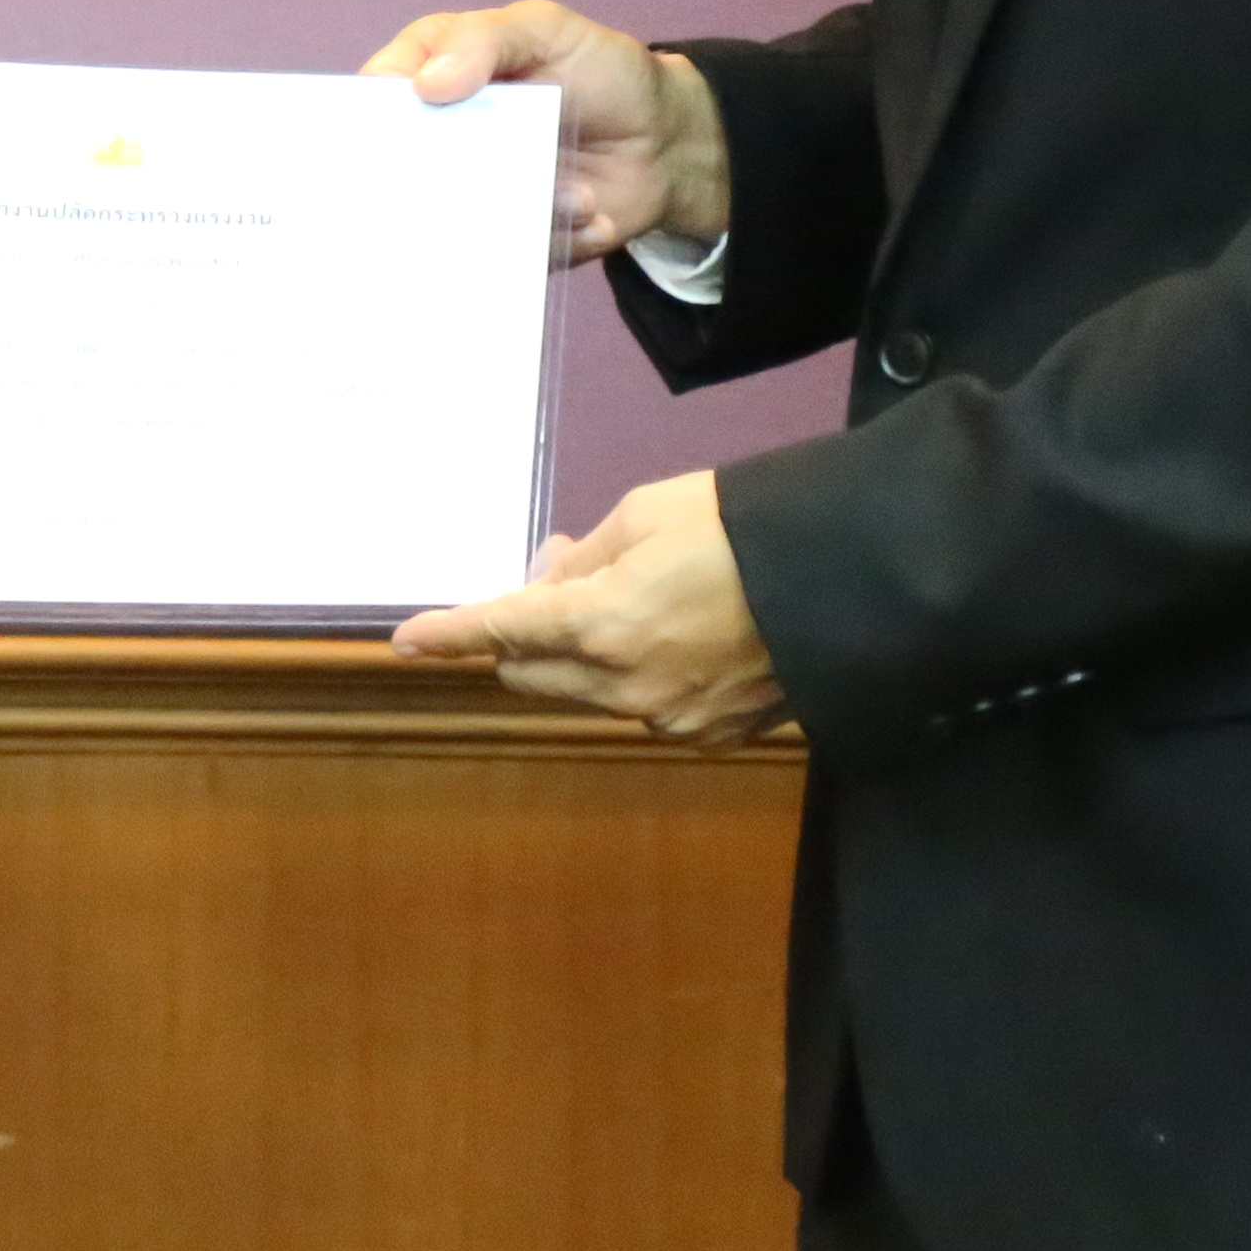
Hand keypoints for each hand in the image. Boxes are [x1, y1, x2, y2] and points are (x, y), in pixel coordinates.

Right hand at [359, 0, 727, 263]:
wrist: (669, 140)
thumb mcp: (545, 29)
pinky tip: (591, 212)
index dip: (370, 120)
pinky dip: (554, 237)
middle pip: (400, 176)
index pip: (376, 101)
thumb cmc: (600, 70)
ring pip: (452, 226)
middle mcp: (442, 147)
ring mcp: (474, 199)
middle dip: (432, 185)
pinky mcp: (509, 244)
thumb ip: (484, 41)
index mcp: (432, 82)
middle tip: (479, 180)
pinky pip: (506, 258)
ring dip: (516, 211)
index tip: (397, 134)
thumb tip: (424, 85)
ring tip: (574, 193)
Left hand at [391, 473, 785, 745]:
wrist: (847, 581)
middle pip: (532, 673)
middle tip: (567, 571)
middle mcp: (624, 687)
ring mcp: (668, 720)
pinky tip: (681, 634)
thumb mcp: (647, 513)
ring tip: (636, 594)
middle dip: (525, 633)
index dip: (448, 633)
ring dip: (582, 653)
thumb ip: (584, 556)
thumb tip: (550, 577)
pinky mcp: (707, 736)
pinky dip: (636, 674)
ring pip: (586, 691)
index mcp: (602, 624)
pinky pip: (642, 707)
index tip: (404, 641)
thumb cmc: (740, 529)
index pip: (502, 630)